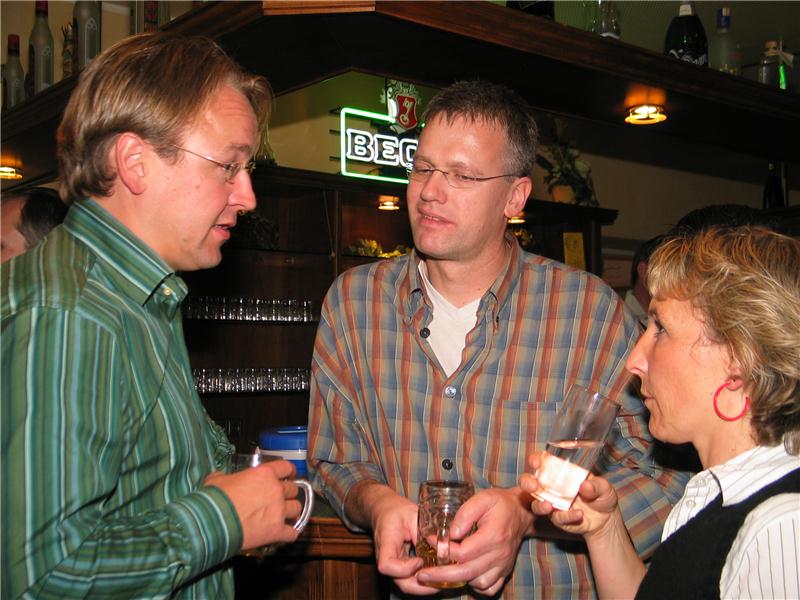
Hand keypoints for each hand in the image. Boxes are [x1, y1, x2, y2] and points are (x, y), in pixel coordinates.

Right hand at [205, 459, 301, 550]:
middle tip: (280, 499)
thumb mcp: (217, 479)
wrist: (213, 522)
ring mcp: (279, 511)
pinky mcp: (277, 531)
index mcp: (265, 474)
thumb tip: (222, 479)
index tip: (289, 476)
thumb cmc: (215, 498)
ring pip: (297, 509)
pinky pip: (292, 533)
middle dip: (288, 494)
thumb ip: (226, 477)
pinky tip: (284, 534)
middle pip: (293, 489)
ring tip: (284, 516)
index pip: (286, 467)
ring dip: (291, 512)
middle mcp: (276, 490)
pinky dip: (289, 534)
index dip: (289, 472)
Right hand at [359, 485, 434, 594]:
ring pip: (406, 584)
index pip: (387, 565)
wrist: (385, 510)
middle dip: (422, 586)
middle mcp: (387, 558)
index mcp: (385, 542)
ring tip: (443, 578)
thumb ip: (423, 532)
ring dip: (425, 585)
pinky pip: (410, 579)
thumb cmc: (397, 510)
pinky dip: (424, 580)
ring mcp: (393, 565)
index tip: (420, 560)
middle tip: (441, 578)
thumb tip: (441, 548)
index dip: (405, 569)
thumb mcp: (412, 515)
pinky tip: (437, 574)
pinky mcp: (400, 567)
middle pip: (399, 582)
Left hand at [415, 487, 533, 596]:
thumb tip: (451, 533)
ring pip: (478, 583)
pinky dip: (475, 585)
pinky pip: (489, 588)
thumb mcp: (483, 498)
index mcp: (493, 536)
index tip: (430, 540)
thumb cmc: (500, 504)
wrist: (521, 512)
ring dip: (459, 580)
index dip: (443, 549)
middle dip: (441, 575)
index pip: (463, 552)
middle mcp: (499, 554)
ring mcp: (503, 565)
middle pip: (466, 573)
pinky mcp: (504, 570)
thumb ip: (466, 513)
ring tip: (442, 571)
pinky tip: (464, 574)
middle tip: (423, 575)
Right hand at [519, 451, 618, 539]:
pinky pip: (556, 517)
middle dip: (527, 482)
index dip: (535, 460)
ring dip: (540, 505)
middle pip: (529, 482)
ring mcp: (552, 502)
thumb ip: (596, 485)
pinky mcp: (557, 518)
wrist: (606, 520)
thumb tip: (584, 486)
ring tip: (549, 506)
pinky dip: (566, 516)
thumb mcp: (603, 487)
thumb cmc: (602, 496)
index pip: (542, 462)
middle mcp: (551, 486)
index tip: (536, 462)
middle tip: (534, 485)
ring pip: (536, 503)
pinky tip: (579, 514)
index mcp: (560, 471)